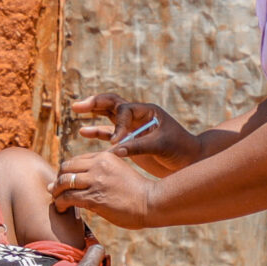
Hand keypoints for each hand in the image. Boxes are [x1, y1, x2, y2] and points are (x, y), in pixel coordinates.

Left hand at [52, 150, 161, 227]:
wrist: (152, 202)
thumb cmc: (138, 191)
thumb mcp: (119, 171)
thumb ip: (103, 171)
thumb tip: (84, 181)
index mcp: (104, 157)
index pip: (76, 160)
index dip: (67, 172)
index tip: (65, 183)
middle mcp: (98, 165)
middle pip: (66, 168)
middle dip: (58, 180)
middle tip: (56, 191)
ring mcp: (95, 181)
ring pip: (63, 182)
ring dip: (56, 192)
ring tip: (57, 200)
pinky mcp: (94, 197)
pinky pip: (67, 197)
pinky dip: (60, 203)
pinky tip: (61, 208)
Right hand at [71, 93, 198, 172]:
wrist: (190, 162)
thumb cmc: (181, 150)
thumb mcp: (162, 146)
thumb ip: (138, 147)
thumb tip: (114, 150)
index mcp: (148, 112)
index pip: (125, 110)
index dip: (117, 124)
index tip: (116, 142)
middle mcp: (138, 116)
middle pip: (113, 103)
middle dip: (95, 103)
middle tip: (78, 106)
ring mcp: (132, 127)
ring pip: (109, 116)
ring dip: (93, 112)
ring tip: (76, 109)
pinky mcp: (129, 141)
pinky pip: (109, 133)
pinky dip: (97, 132)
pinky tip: (83, 132)